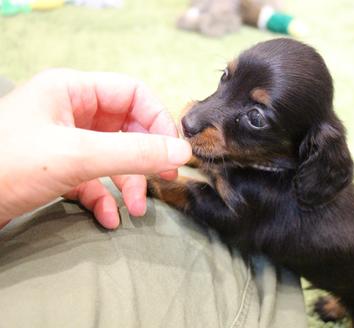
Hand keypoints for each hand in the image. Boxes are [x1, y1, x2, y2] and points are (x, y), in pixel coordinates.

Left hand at [0, 69, 190, 228]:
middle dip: (144, 157)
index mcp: (72, 90)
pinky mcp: (57, 169)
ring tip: (135, 209)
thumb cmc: (6, 167)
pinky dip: (104, 198)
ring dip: (128, 183)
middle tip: (162, 180)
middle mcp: (70, 111)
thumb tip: (181, 152)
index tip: (172, 152)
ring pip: (113, 155)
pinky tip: (107, 218)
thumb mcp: (78, 156)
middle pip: (127, 127)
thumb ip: (134, 152)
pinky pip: (93, 178)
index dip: (158, 120)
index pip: (133, 94)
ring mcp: (64, 141)